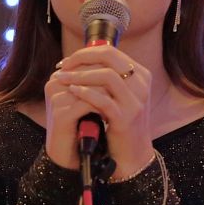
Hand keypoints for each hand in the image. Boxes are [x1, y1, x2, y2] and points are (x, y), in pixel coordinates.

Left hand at [44, 45, 155, 178]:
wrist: (133, 152)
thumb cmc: (120, 121)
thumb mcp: (117, 95)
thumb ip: (105, 77)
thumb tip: (78, 60)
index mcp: (140, 74)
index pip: (110, 52)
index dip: (85, 53)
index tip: (66, 62)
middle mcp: (141, 84)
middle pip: (110, 57)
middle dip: (81, 59)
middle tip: (62, 67)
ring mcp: (136, 101)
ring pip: (107, 76)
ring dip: (80, 75)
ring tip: (62, 79)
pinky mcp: (126, 118)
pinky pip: (103, 100)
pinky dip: (85, 93)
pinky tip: (72, 92)